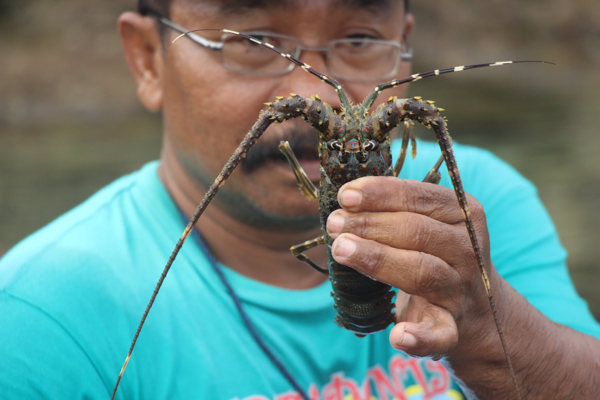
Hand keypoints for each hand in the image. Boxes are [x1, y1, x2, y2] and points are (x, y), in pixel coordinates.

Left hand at [326, 176, 501, 359]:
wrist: (478, 309)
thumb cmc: (436, 254)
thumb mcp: (429, 223)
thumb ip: (395, 210)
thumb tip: (344, 201)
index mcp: (462, 214)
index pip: (419, 196)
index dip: (380, 194)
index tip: (345, 195)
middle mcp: (466, 249)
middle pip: (418, 232)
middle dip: (371, 225)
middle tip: (334, 224)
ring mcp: (460, 289)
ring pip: (422, 272)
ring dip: (379, 260)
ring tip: (342, 250)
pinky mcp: (453, 326)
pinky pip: (441, 333)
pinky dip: (421, 337)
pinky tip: (397, 336)